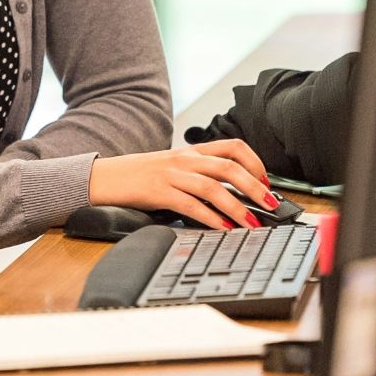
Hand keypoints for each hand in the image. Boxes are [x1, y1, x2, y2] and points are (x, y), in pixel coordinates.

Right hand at [88, 138, 271, 228]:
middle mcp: (185, 159)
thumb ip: (199, 172)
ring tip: (252, 223)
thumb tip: (231, 192)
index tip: (266, 181)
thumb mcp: (173, 166)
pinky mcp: (159, 192)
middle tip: (271, 205)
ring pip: (214, 187)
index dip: (255, 162)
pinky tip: (222, 229)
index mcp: (192, 151)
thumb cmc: (139, 175)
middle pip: (230, 167)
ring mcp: (172, 175)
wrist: (104, 177)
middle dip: (255, 188)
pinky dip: (211, 218)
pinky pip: (191, 205)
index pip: (233, 146)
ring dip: (238, 207)